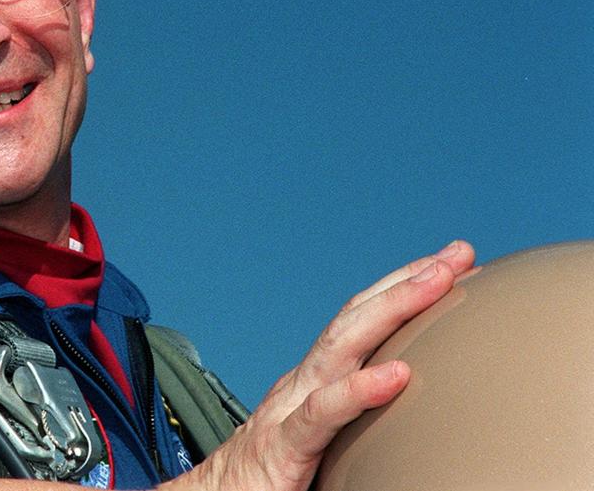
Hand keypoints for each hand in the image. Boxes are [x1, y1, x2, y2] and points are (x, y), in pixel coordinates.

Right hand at [172, 240, 475, 490]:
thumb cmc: (264, 479)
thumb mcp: (320, 441)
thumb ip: (354, 420)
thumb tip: (412, 409)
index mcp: (313, 382)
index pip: (359, 323)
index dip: (400, 290)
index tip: (449, 266)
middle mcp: (302, 383)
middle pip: (356, 318)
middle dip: (406, 280)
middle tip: (457, 253)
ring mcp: (290, 408)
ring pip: (342, 345)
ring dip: (392, 307)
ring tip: (437, 283)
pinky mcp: (285, 445)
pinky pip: (324, 413)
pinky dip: (359, 390)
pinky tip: (397, 376)